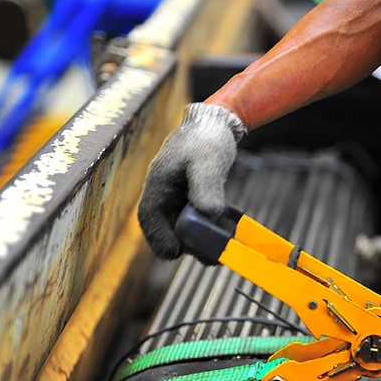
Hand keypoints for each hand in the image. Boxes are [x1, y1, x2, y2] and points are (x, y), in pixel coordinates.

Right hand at [138, 103, 245, 258]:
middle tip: (215, 255)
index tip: (177, 253)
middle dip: (191, 245)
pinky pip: (200, 225)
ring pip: (186, 232)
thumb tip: (209, 215)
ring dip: (205, 241)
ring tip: (227, 241)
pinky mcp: (193, 204)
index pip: (149, 219)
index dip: (161, 239)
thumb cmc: (206, 139)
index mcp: (158, 185)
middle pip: (169, 232)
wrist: (215, 125)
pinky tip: (230, 230)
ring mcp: (178, 202)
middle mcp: (164, 197)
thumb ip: (206, 187)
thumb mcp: (207, 161)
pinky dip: (213, 230)